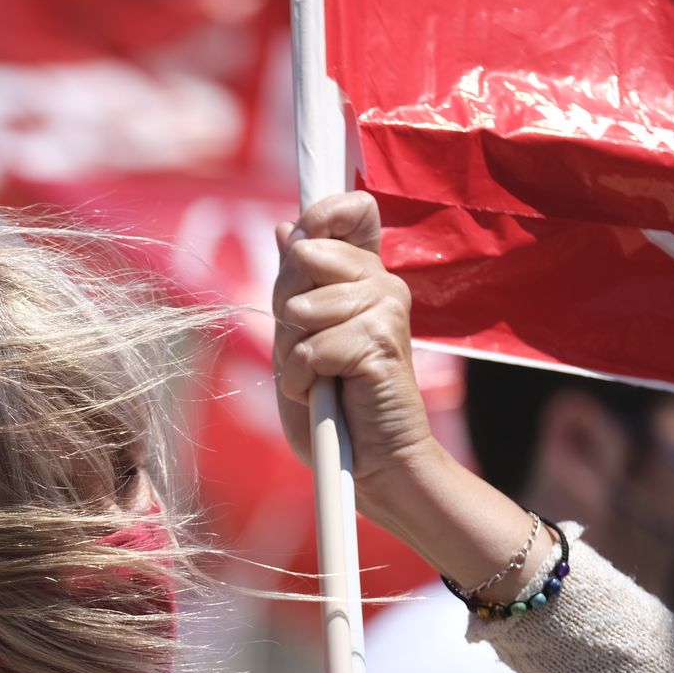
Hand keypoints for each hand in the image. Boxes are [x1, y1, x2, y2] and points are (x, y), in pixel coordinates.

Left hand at [271, 191, 436, 507]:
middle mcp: (383, 284)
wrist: (367, 462)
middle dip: (286, 306)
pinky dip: (304, 377)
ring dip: (294, 351)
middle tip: (306, 349)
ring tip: (320, 376)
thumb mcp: (299, 338)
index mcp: (364, 277)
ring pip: (304, 304)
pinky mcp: (381, 341)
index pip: (352, 210)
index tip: (303, 243)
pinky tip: (327, 394)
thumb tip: (286, 227)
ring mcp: (387, 310)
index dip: (322, 213)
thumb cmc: (332, 406)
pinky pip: (312, 346)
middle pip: (307, 254)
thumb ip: (296, 284)